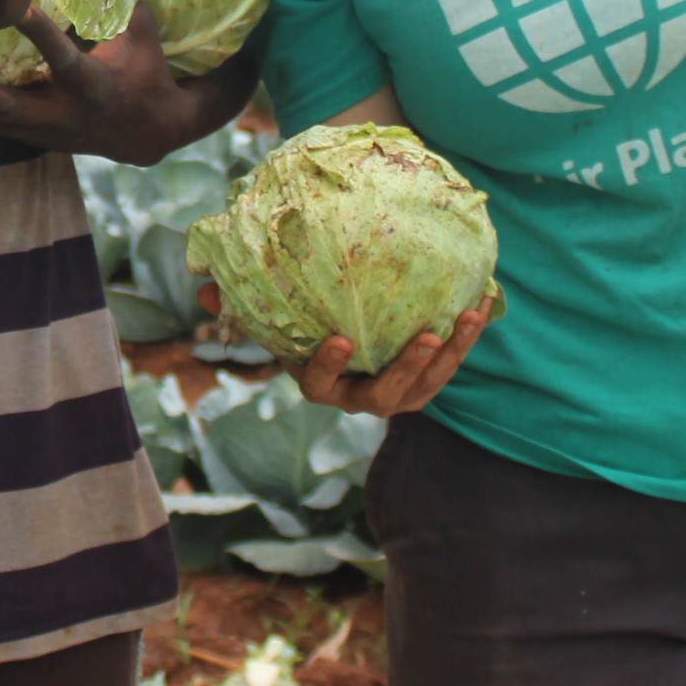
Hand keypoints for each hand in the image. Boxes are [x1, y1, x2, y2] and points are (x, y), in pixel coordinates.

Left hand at [0, 1, 206, 163]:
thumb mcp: (143, 29)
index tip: (15, 0)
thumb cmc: (146, 67)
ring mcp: (36, 131)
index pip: (63, 57)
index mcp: (93, 85)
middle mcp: (59, 114)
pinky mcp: (21, 135)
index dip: (40, 30)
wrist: (147, 133)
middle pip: (2, 103)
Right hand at [199, 285, 498, 418]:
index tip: (340, 339)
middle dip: (408, 367)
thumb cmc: (301, 327)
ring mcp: (397, 395)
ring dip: (450, 354)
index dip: (328, 366)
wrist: (348, 342)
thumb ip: (238, 305)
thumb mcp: (271, 319)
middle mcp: (360, 397)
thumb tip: (203, 287)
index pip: (319, 384)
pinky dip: (467, 338)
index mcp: (319, 384)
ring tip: (465, 318)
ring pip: (427, 384)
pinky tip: (481, 301)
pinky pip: (450, 365)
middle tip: (426, 336)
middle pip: (385, 394)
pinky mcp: (426, 383)